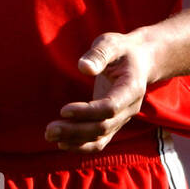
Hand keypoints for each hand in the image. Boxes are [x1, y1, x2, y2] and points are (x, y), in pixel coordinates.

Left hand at [45, 31, 153, 151]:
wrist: (140, 60)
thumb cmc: (122, 50)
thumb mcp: (111, 43)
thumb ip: (99, 54)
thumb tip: (84, 68)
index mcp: (131, 88)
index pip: (111, 107)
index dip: (88, 112)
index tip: (64, 110)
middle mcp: (129, 108)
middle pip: (103, 127)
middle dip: (75, 130)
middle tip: (49, 130)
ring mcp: (122, 118)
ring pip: (100, 138)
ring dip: (75, 140)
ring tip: (50, 135)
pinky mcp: (113, 123)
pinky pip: (100, 141)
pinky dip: (82, 145)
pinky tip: (62, 143)